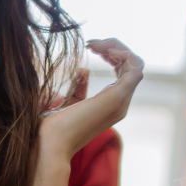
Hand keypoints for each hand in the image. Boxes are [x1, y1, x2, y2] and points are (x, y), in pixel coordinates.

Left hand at [38, 38, 142, 160]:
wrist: (50, 142)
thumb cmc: (54, 127)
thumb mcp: (69, 102)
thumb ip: (79, 88)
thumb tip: (84, 70)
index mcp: (110, 104)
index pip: (124, 72)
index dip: (111, 54)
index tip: (90, 46)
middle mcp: (120, 103)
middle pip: (131, 66)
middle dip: (114, 48)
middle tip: (92, 43)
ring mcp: (120, 102)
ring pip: (135, 64)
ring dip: (117, 48)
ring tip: (95, 44)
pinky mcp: (116, 99)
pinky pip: (135, 70)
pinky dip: (123, 54)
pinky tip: (104, 50)